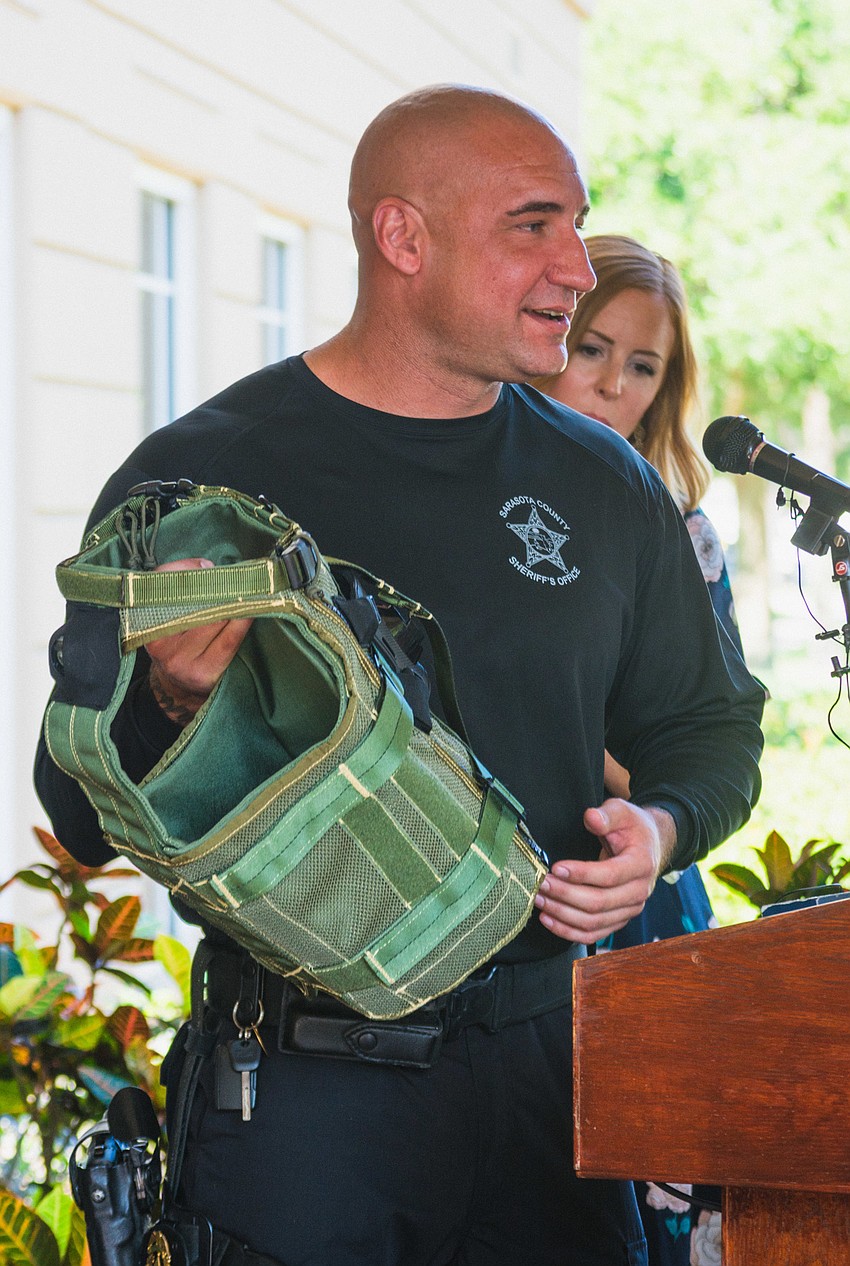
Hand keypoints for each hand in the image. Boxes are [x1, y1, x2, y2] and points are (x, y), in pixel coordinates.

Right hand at [146, 559, 252, 725]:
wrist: (179, 688)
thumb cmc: (179, 642)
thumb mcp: (168, 617)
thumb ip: (180, 592)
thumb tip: (208, 567)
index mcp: (144, 622)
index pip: (161, 586)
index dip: (185, 571)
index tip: (206, 565)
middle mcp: (159, 642)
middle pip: (192, 603)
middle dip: (217, 587)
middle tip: (238, 577)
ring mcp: (180, 660)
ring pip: (213, 619)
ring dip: (234, 603)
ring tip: (248, 592)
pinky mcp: (202, 673)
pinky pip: (229, 639)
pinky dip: (243, 621)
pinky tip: (252, 611)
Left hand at [534, 799, 676, 943]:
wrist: (648, 846)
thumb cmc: (632, 827)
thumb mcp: (621, 812)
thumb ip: (607, 815)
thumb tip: (591, 817)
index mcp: (642, 864)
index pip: (609, 875)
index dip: (581, 874)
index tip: (556, 868)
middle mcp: (639, 892)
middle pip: (599, 903)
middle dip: (565, 894)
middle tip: (541, 884)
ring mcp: (630, 909)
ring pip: (593, 922)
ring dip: (562, 914)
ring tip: (539, 900)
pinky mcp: (618, 919)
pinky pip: (593, 934)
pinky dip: (569, 931)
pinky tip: (548, 919)